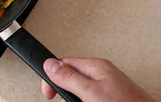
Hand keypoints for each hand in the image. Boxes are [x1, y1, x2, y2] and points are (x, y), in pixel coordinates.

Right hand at [41, 58, 155, 101]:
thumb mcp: (91, 92)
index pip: (64, 63)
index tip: (49, 92)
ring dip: (76, 99)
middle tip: (62, 100)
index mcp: (97, 66)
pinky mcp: (111, 99)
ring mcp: (108, 88)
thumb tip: (50, 64)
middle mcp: (103, 75)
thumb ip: (70, 77)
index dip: (53, 76)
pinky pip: (91, 98)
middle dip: (65, 91)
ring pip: (81, 91)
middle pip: (72, 78)